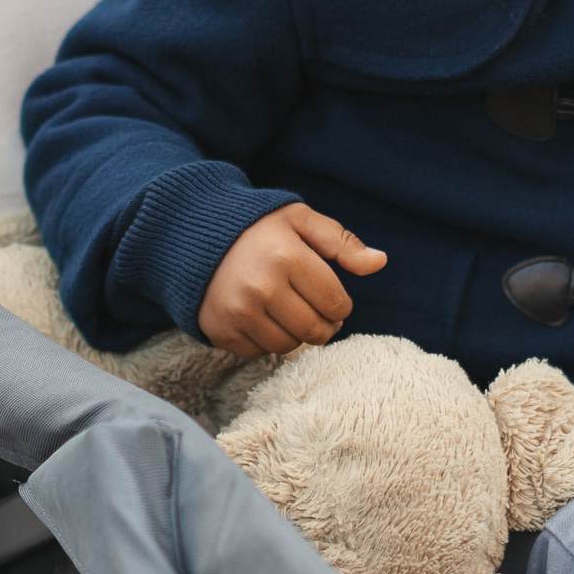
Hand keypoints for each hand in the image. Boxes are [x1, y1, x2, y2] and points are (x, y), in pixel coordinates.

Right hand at [197, 203, 388, 357]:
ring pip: (289, 346)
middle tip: (315, 311)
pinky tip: (262, 318)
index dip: (340, 305)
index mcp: (287, 256)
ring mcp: (238, 312)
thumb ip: (342, 242)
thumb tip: (380, 262)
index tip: (330, 297)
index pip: (335, 303)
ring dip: (296, 334)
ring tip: (288, 311)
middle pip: (315, 331)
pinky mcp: (221, 330)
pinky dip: (267, 340)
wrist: (192, 235)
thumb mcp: (300, 220)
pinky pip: (260, 353)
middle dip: (323, 324)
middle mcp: (261, 287)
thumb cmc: (257, 228)